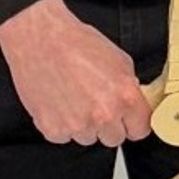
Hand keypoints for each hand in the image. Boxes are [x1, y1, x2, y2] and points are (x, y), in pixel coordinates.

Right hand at [0, 0, 152, 146]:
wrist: (39, 39)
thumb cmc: (75, 43)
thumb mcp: (119, 60)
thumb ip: (129, 88)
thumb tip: (133, 104)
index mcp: (125, 97)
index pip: (139, 130)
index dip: (132, 123)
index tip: (126, 119)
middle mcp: (104, 114)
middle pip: (114, 138)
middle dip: (108, 125)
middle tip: (94, 103)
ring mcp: (78, 125)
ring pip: (88, 138)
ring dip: (84, 125)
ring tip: (73, 97)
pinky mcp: (53, 129)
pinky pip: (64, 136)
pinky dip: (61, 124)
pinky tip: (58, 101)